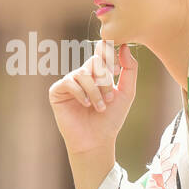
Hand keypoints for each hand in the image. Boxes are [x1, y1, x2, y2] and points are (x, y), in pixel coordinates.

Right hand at [48, 41, 137, 155]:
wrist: (97, 140)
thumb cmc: (111, 119)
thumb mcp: (127, 92)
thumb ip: (130, 69)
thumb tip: (125, 47)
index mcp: (98, 73)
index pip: (101, 52)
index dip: (109, 56)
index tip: (116, 71)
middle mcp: (83, 75)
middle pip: (94, 61)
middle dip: (105, 80)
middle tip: (110, 99)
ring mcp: (70, 82)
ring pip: (83, 73)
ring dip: (95, 91)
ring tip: (100, 107)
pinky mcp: (57, 91)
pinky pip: (69, 82)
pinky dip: (81, 93)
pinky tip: (86, 105)